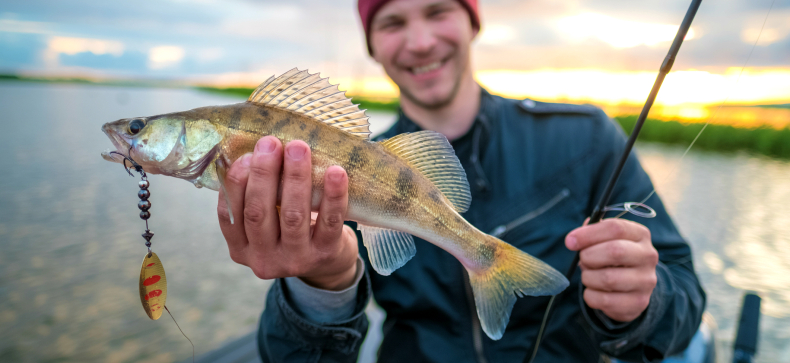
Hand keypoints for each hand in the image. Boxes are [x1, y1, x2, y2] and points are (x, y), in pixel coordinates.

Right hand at [217, 136, 358, 290]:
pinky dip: (333, 196)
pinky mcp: (325, 254)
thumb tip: (254, 148)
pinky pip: (329, 222)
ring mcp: (295, 260)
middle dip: (263, 173)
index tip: (246, 154)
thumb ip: (256, 194)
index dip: (235, 183)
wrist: (328, 262)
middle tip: (271, 142)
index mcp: (241, 248)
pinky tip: (335, 172)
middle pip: (258, 213)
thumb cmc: (290, 229)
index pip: (229, 215)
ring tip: (299, 148)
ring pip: (293, 216)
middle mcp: (263, 259)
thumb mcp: (266, 220)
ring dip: (295, 178)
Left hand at [565, 218, 657, 321]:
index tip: (570, 242)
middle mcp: (648, 256)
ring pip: (608, 279)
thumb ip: (590, 233)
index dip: (588, 234)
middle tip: (582, 260)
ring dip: (588, 277)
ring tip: (589, 276)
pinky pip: (605, 300)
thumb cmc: (612, 257)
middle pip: (615, 251)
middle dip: (589, 256)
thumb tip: (574, 239)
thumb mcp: (605, 239)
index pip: (616, 228)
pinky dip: (591, 295)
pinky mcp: (639, 302)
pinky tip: (594, 291)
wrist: (632, 286)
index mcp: (640, 234)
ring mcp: (646, 281)